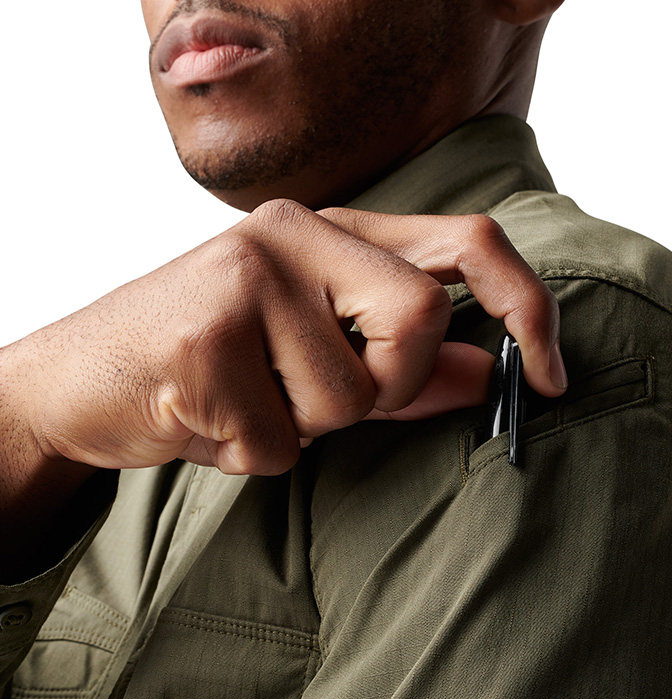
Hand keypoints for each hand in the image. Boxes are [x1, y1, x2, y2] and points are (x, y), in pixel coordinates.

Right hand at [11, 201, 564, 475]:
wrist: (82, 380)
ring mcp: (243, 279)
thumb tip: (495, 373)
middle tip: (322, 398)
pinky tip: (207, 421)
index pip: (468, 242)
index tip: (550, 376)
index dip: (528, 305)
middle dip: (388, 389)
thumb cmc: (213, 367)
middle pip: (420, 324)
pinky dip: (252, 455)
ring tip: (246, 403)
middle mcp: (292, 234)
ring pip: (348, 398)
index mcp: (332, 231)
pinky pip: (279, 442)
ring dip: (303, 428)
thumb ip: (407, 360)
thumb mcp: (316, 358)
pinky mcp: (202, 341)